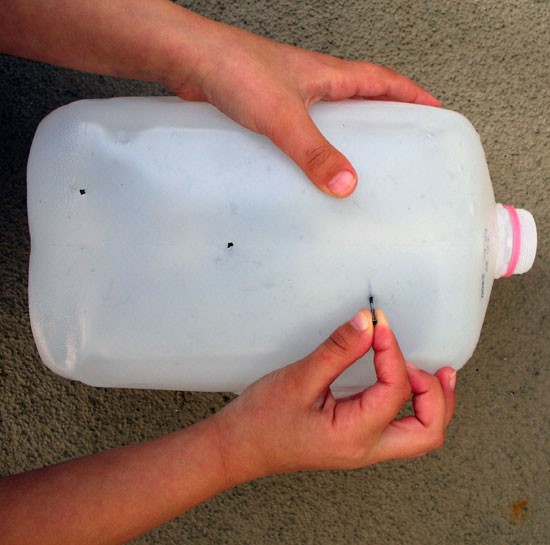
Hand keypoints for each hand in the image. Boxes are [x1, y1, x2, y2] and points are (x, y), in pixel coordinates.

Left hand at [166, 21, 440, 197]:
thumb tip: (345, 183)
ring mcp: (289, 97)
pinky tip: (302, 169)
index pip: (383, 81)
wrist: (189, 60)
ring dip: (344, 136)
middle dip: (383, 119)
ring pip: (328, 117)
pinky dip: (308, 148)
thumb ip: (314, 151)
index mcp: (329, 76)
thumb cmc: (234, 68)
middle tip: (397, 146)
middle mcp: (312, 84)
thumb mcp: (283, 114)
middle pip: (360, 99)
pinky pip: (298, 132)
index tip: (433, 111)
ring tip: (354, 165)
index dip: (410, 95)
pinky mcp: (265, 111)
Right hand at [213, 308, 455, 481]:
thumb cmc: (263, 420)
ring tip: (435, 374)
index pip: (395, 391)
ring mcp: (363, 448)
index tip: (378, 326)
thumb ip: (337, 350)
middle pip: (429, 432)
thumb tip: (366, 322)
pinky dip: (414, 406)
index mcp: (354, 435)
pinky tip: (406, 384)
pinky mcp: (356, 440)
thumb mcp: (299, 379)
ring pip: (420, 435)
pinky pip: (401, 428)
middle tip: (428, 364)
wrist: (240, 446)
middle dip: (437, 395)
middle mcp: (366, 448)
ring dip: (433, 403)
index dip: (392, 352)